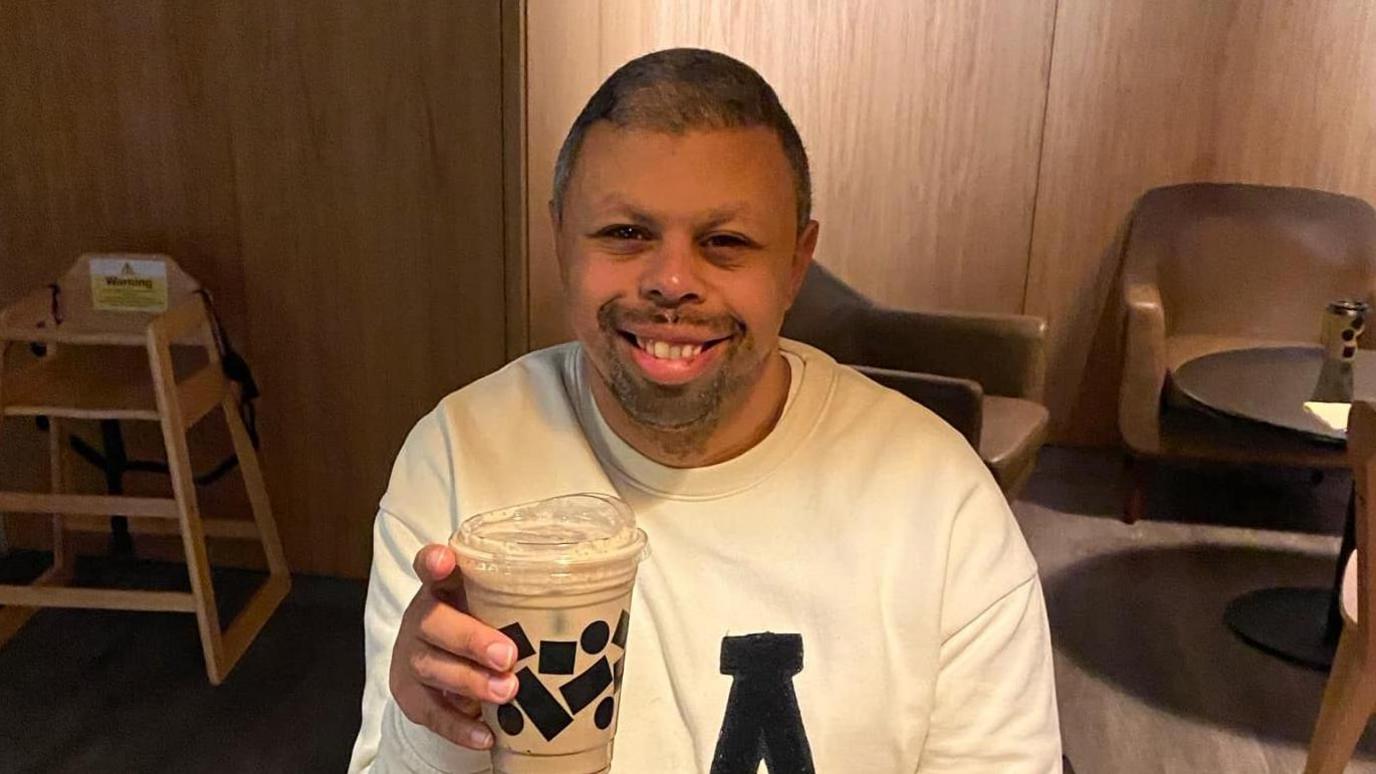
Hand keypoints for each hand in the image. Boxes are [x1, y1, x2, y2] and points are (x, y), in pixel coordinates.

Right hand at [390, 544, 518, 749]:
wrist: (446, 665)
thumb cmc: (483, 626)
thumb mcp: (496, 607)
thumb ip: (521, 603)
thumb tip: (582, 615)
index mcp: (444, 587)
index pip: (430, 566)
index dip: (435, 562)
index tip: (446, 561)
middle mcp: (422, 617)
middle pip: (433, 622)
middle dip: (471, 639)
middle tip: (508, 655)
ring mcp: (412, 655)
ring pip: (431, 666)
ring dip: (471, 681)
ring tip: (507, 692)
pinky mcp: (410, 693)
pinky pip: (431, 712)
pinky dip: (459, 726)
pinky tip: (486, 734)